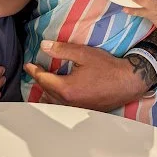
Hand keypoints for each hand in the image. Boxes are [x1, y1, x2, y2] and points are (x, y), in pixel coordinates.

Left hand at [24, 40, 148, 110]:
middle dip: (38, 81)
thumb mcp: (83, 53)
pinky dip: (55, 100)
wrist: (128, 82)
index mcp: (67, 88)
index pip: (43, 79)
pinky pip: (63, 107)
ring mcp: (76, 108)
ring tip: (40, 84)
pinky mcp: (83, 110)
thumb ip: (62, 50)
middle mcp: (69, 102)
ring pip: (54, 103)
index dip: (34, 70)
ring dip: (45, 93)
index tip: (28, 64)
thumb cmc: (107, 67)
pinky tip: (56, 95)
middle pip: (46, 92)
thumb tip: (44, 46)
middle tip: (33, 70)